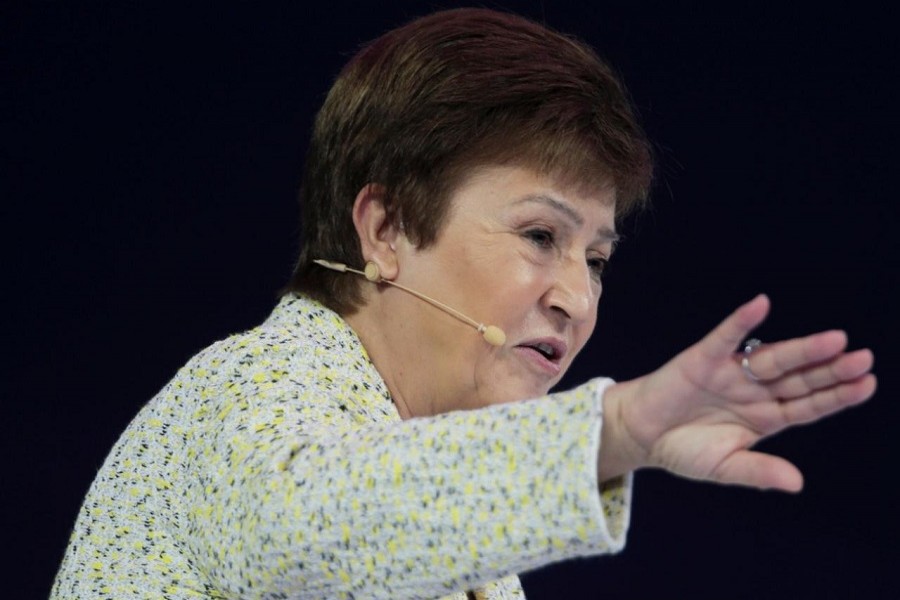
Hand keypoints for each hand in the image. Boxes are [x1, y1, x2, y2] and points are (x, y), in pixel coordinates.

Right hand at [599, 294, 876, 490]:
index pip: (809, 405)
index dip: (837, 395)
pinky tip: (761, 305)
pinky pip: (725, 337)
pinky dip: (741, 321)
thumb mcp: (723, 466)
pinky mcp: (703, 359)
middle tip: (863, 358)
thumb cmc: (682, 449)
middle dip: (830, 369)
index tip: (866, 383)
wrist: (639, 434)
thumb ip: (758, 471)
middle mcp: (755, 391)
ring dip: (802, 349)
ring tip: (835, 340)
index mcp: (765, 418)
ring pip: (773, 358)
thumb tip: (798, 483)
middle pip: (799, 378)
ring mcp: (731, 373)